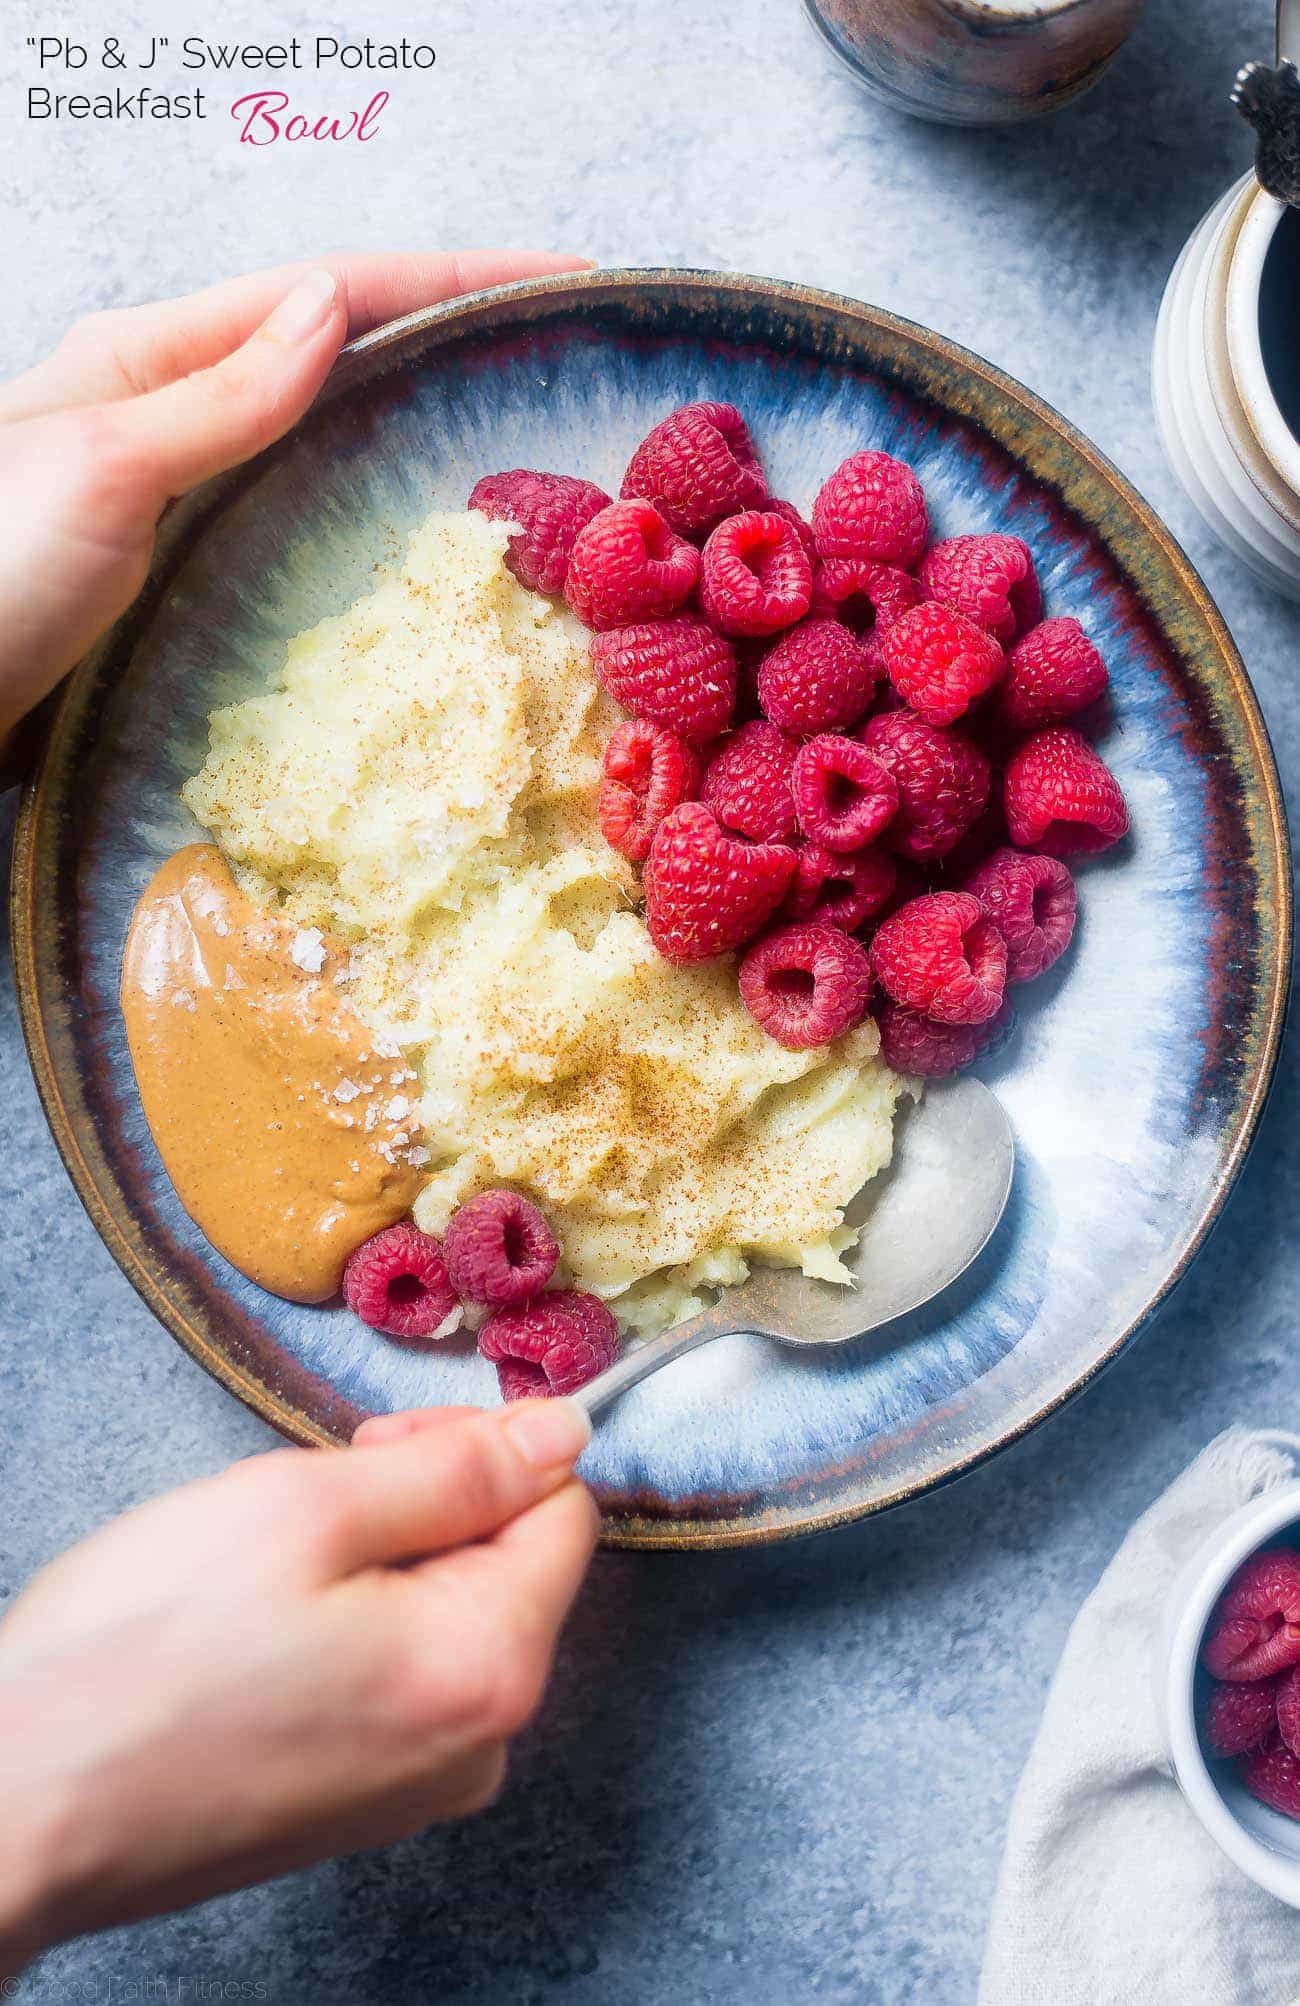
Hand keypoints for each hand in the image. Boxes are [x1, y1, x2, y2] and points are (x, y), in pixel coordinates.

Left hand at [0, 248, 585, 759]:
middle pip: (333, 343)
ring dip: (413, 406)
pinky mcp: (183, 557)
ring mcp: (180, 480)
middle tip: (553, 346)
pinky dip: (365, 487)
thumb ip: (223, 394)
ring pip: (321, 421)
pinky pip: (297, 497)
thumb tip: (336, 308)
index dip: (446, 279)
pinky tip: (406, 514)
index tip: (554, 278)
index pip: (327, 290)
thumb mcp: (109, 466)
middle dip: (443, 331)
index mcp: (151, 356)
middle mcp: (171, 406)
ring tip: (508, 416)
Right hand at [0, 1399, 596, 1970]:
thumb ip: (458, 1469)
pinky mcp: (360, 1802)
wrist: (18, 1806)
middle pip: (508, 1563)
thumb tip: (566, 1433)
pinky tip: (259, 1629)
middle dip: (423, 1505)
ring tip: (268, 1571)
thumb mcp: (307, 1508)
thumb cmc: (143, 1653)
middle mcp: (480, 1745)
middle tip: (308, 1501)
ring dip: (376, 1562)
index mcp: (490, 1667)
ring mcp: (419, 1786)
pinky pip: (397, 1674)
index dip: (483, 1446)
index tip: (379, 1442)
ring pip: (446, 1612)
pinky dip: (348, 1626)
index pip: (564, 1509)